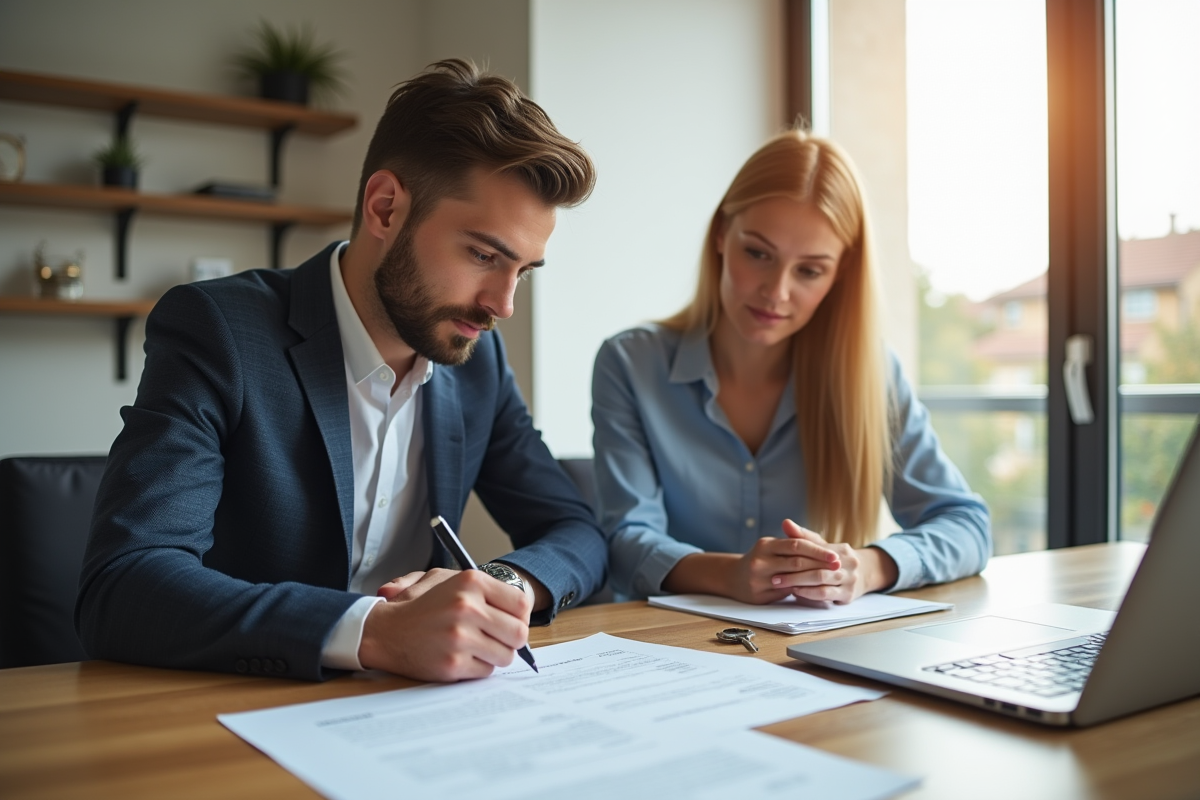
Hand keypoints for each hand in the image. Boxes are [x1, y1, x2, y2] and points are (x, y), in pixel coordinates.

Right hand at [358, 569, 532, 681]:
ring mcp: (460, 637)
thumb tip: (521, 611)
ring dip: (494, 655)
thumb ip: (484, 589)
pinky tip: (461, 657)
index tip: (509, 620)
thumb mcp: (447, 579)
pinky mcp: (452, 664)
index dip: (519, 616)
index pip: (521, 604)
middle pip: (519, 633)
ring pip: (505, 655)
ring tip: (476, 648)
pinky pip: (485, 671)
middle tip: (497, 639)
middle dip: (511, 640)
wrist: (384, 631)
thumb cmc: (419, 605)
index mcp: (471, 582)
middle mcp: (467, 607)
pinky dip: (478, 668)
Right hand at [727, 522, 842, 604]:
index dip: (817, 550)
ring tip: (830, 579)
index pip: (796, 545)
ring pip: (792, 579)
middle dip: (820, 564)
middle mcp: (760, 560)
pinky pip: (786, 593)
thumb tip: (824, 547)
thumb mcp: (772, 547)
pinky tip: (815, 591)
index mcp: (765, 545)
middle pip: (796, 562)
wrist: (733, 577)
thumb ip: (794, 543)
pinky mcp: (759, 595)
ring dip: (813, 579)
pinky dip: (802, 591)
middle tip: (838, 566)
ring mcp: (758, 579)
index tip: (834, 555)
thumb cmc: (760, 560)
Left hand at [771, 521, 897, 603]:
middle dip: (794, 573)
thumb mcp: (823, 546)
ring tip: (782, 585)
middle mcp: (849, 564)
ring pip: (821, 581)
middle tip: (775, 578)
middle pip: (817, 567)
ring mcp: (850, 580)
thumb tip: (785, 522)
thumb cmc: (836, 559)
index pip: (816, 550)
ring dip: (799, 584)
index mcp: (842, 549)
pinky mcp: (848, 595)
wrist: (865, 574)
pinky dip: (809, 594)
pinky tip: (796, 593)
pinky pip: (825, 595)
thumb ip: (803, 536)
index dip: (795, 554)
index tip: (776, 559)